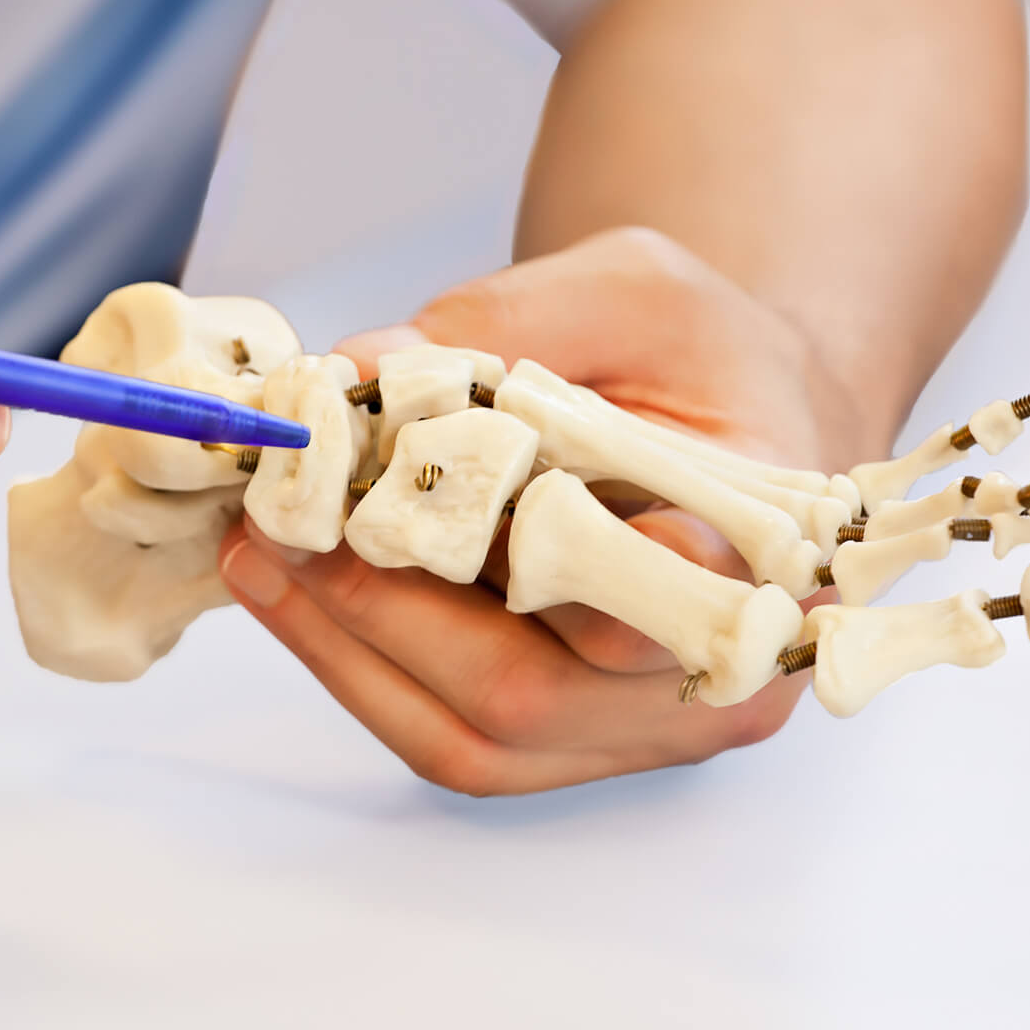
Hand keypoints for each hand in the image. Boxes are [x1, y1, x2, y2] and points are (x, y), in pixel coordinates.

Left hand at [217, 228, 894, 794]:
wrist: (746, 414)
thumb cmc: (701, 351)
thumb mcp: (629, 287)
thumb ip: (506, 327)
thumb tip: (357, 373)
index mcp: (769, 552)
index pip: (660, 591)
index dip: (530, 565)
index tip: (397, 513)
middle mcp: (724, 673)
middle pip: (535, 687)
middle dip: (383, 607)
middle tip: (277, 525)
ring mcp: (652, 727)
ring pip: (481, 736)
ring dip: (352, 650)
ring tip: (260, 557)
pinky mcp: (585, 742)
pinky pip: (461, 740)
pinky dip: (367, 672)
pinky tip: (298, 598)